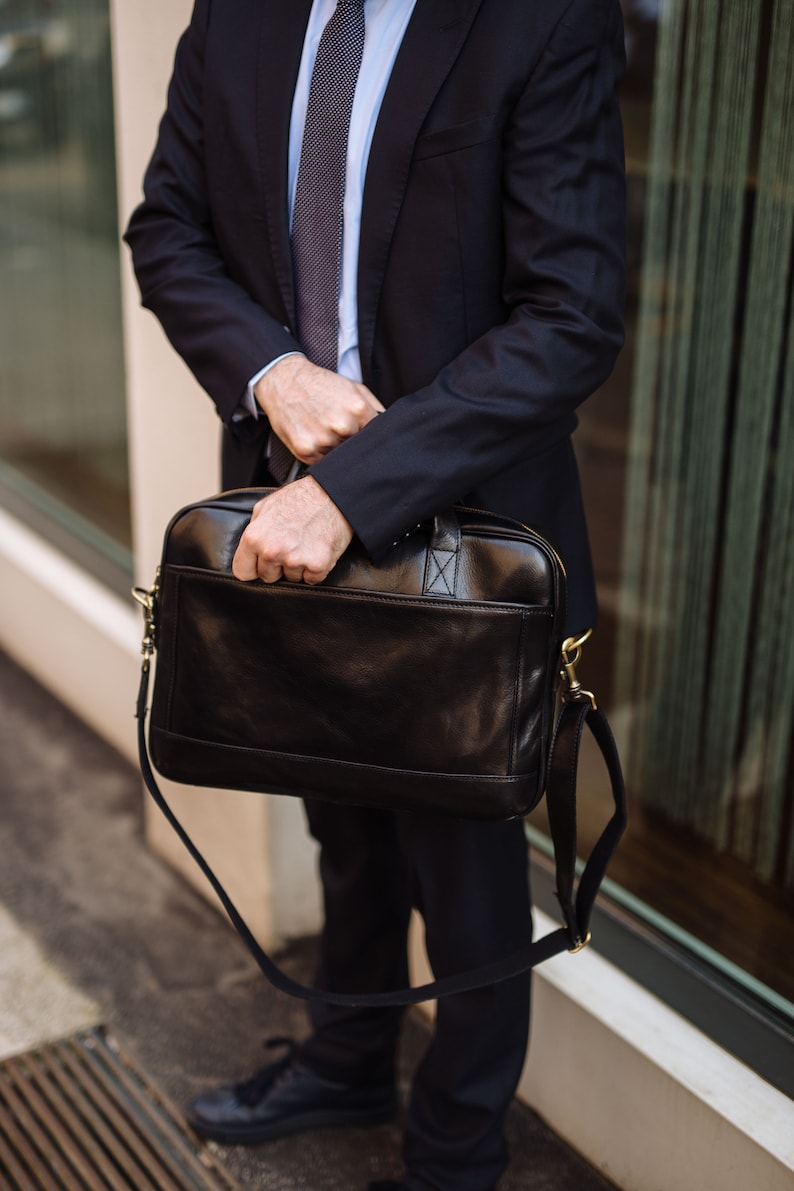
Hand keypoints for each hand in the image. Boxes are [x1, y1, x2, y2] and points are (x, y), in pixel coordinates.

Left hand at [232, 477, 353, 584]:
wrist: (332, 494)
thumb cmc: (299, 498)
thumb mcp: (264, 507)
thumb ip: (253, 531)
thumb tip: (247, 549)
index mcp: (254, 538)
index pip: (243, 572)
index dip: (253, 567)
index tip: (261, 563)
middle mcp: (272, 551)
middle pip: (268, 578)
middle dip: (277, 567)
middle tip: (290, 546)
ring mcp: (295, 560)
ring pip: (291, 579)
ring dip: (298, 567)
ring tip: (305, 543)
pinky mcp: (317, 565)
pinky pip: (311, 579)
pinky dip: (315, 569)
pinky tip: (317, 550)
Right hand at [254, 354, 383, 464]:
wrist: (284, 381)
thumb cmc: (321, 385)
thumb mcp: (354, 387)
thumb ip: (375, 408)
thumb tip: (391, 428)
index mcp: (358, 409)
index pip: (376, 437)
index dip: (370, 438)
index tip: (364, 438)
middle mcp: (342, 425)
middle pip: (358, 449)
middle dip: (352, 442)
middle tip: (339, 430)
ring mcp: (323, 439)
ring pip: (340, 458)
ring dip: (335, 449)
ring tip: (324, 429)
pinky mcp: (305, 450)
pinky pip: (321, 463)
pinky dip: (319, 454)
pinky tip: (313, 436)